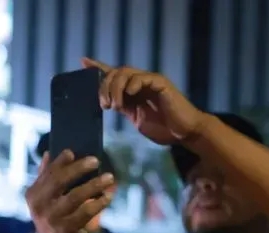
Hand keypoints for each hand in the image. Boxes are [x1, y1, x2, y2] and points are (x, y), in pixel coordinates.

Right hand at [24, 151, 114, 232]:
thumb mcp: (46, 202)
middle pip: (60, 180)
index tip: (73, 151)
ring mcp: (53, 218)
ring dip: (95, 184)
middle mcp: (40, 206)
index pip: (48, 173)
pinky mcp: (67, 230)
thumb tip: (49, 153)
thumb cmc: (55, 223)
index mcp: (34, 195)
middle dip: (79, 168)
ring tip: (109, 178)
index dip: (61, 161)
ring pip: (76, 195)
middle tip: (96, 160)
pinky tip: (108, 197)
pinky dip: (99, 203)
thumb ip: (46, 178)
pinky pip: (87, 212)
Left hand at [80, 58, 206, 144]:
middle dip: (105, 87)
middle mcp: (141, 82)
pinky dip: (132, 84)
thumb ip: (124, 108)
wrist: (185, 133)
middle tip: (104, 105)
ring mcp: (151, 81)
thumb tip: (108, 103)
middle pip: (115, 72)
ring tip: (115, 105)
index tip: (83, 62)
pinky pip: (142, 77)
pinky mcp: (161, 84)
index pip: (113, 74)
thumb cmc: (165, 129)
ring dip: (115, 88)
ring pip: (125, 73)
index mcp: (134, 90)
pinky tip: (129, 94)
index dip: (98, 67)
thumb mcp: (137, 119)